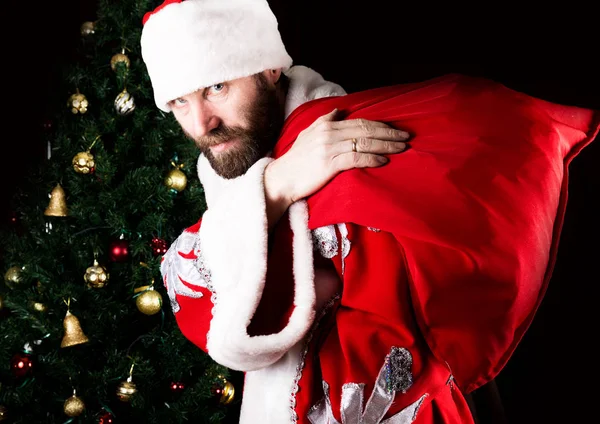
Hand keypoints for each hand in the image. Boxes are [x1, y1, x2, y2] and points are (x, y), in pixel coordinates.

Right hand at [264, 108, 409, 224]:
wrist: (281, 179)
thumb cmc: (295, 160)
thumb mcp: (308, 134)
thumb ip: (324, 120)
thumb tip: (339, 110)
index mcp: (326, 125)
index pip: (359, 122)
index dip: (380, 125)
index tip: (395, 129)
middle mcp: (329, 133)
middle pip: (365, 130)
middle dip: (389, 133)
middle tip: (406, 137)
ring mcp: (329, 148)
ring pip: (364, 143)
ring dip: (386, 145)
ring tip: (402, 148)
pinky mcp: (329, 164)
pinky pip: (356, 159)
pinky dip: (372, 159)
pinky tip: (384, 161)